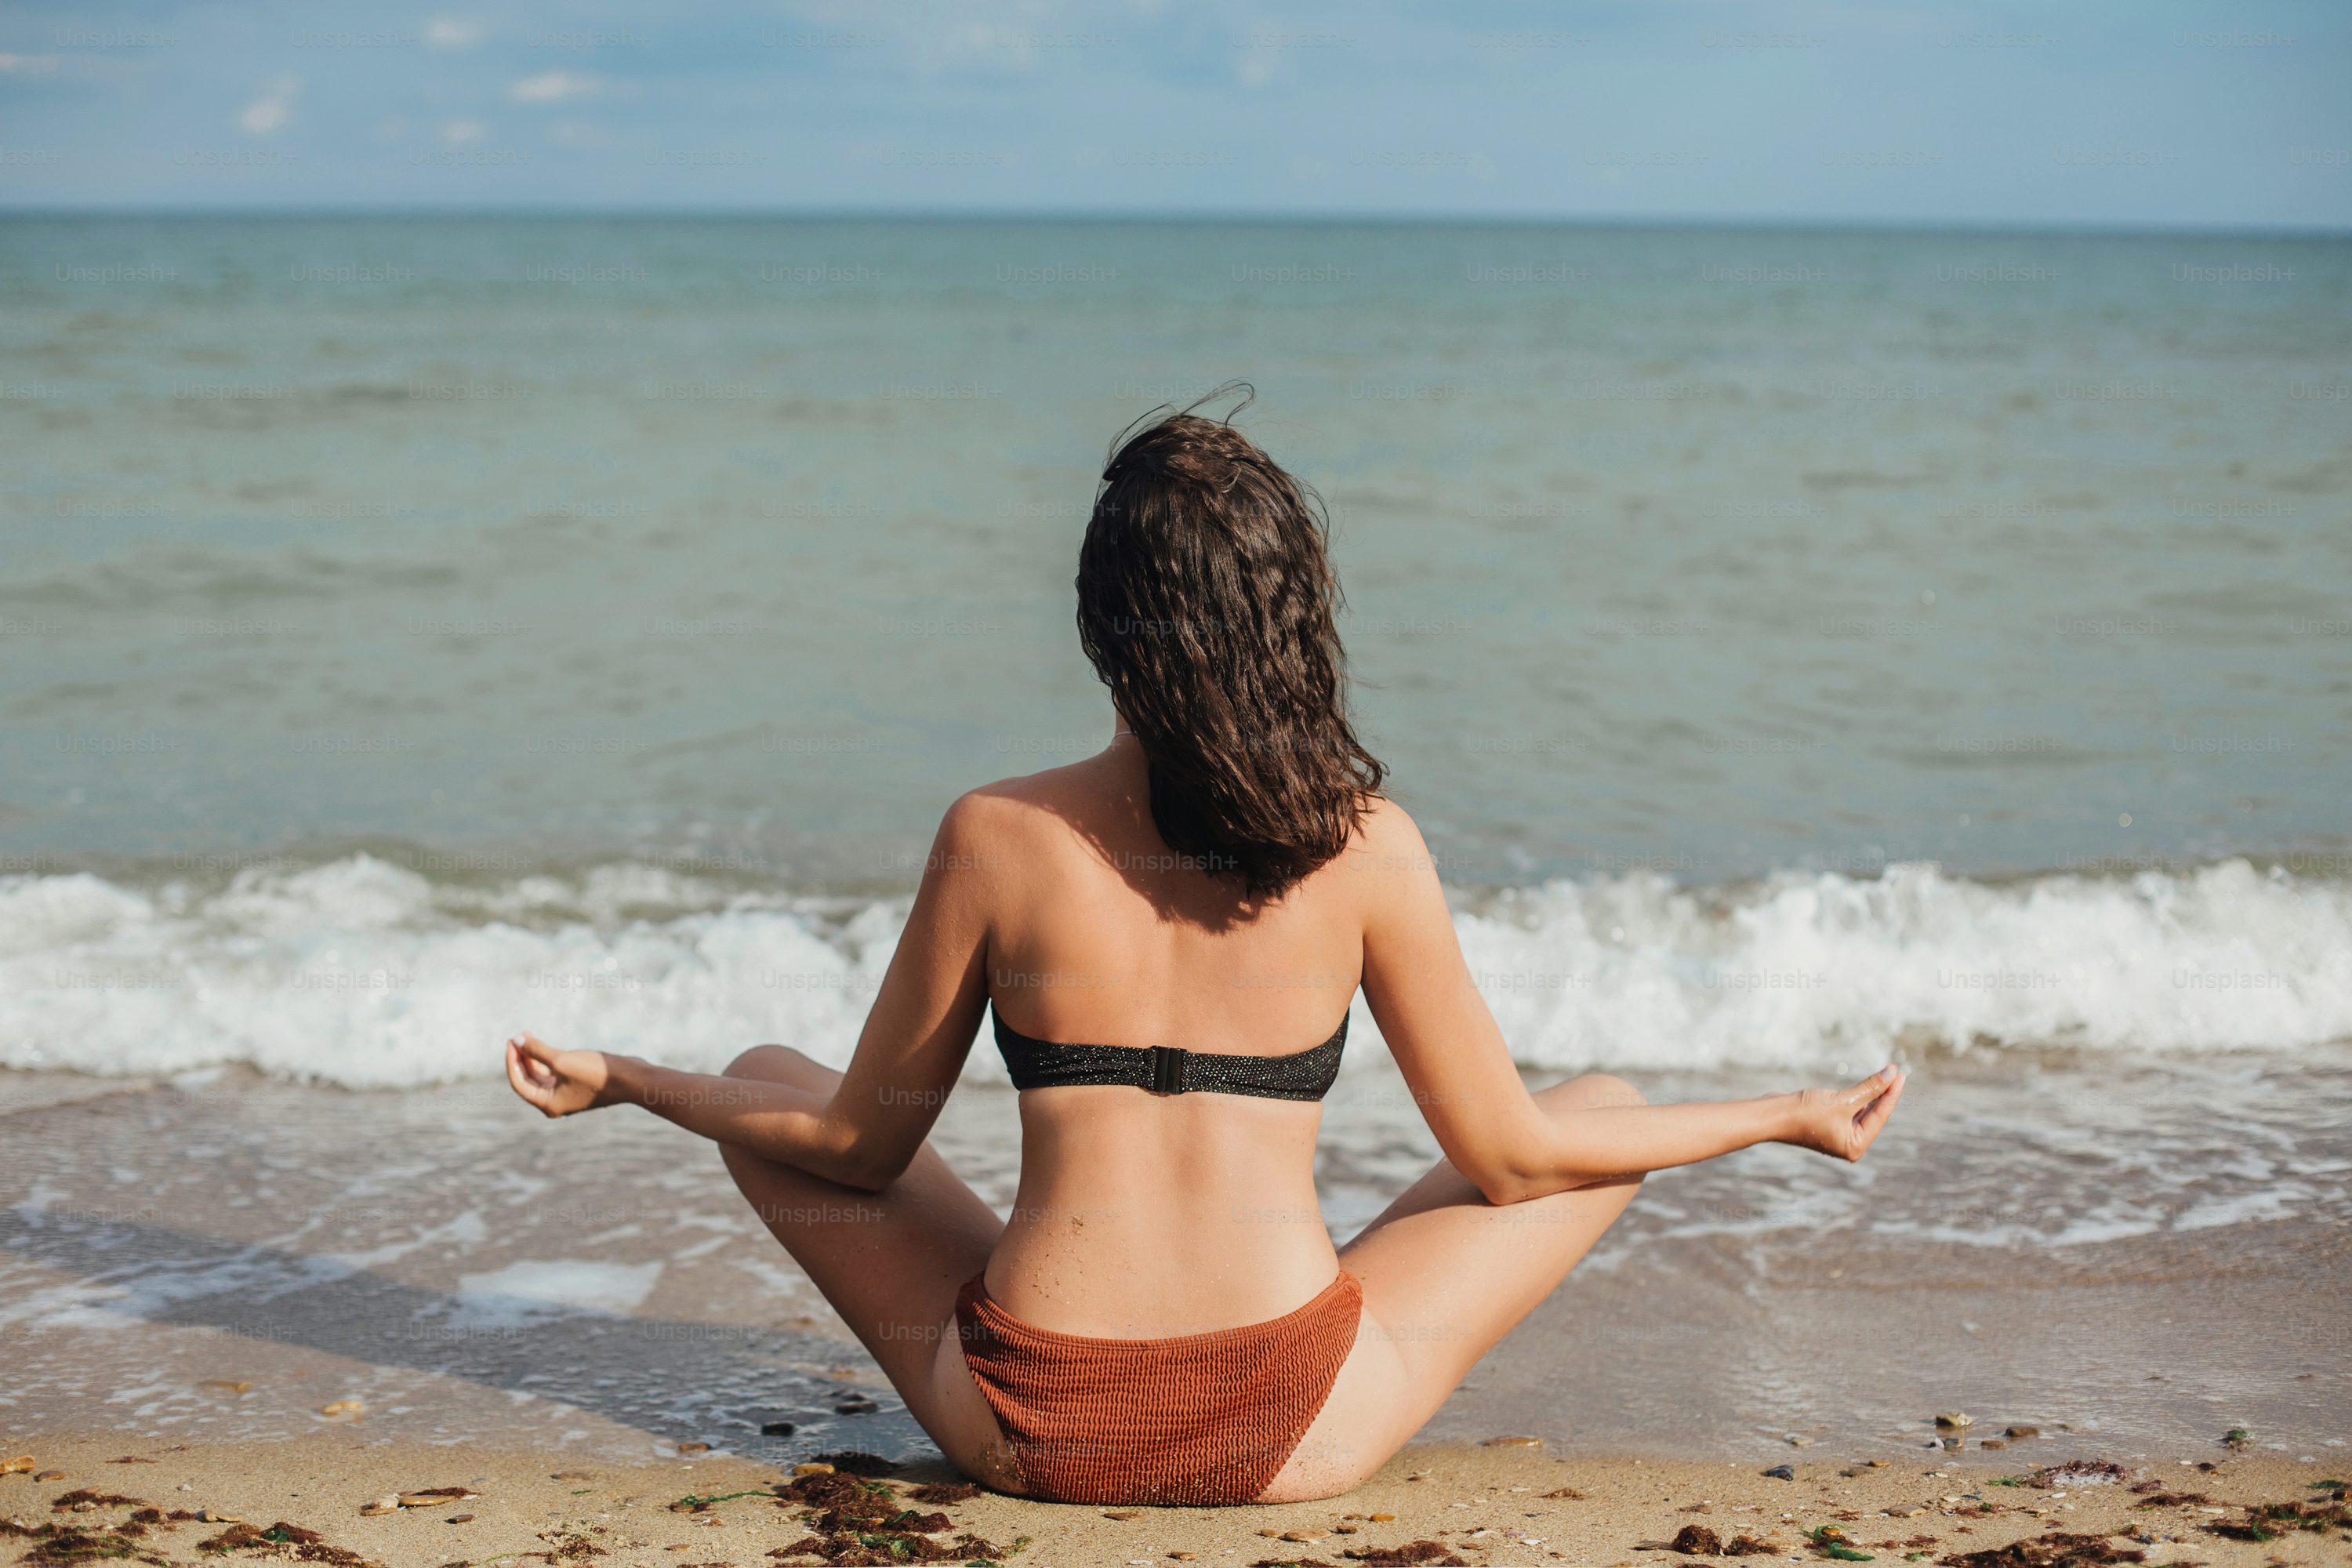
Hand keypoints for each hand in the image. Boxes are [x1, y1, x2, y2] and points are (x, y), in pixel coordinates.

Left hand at [504, 1032, 621, 1117]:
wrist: (631, 1079)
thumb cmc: (596, 1072)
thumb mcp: (562, 1060)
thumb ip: (537, 1050)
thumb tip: (516, 1040)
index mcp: (548, 1104)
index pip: (520, 1083)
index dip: (513, 1061)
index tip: (512, 1041)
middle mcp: (555, 1102)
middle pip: (529, 1079)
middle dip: (522, 1057)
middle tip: (517, 1037)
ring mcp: (567, 1094)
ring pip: (542, 1075)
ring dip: (533, 1056)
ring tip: (527, 1036)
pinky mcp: (577, 1085)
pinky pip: (555, 1073)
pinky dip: (548, 1059)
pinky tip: (544, 1045)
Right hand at [1783, 1065, 1904, 1161]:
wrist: (1773, 1115)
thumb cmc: (1806, 1112)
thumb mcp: (1843, 1099)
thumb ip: (1870, 1088)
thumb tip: (1892, 1074)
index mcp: (1855, 1146)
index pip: (1880, 1116)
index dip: (1891, 1093)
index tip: (1900, 1074)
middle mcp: (1849, 1144)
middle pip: (1874, 1115)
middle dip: (1884, 1094)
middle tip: (1896, 1073)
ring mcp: (1839, 1135)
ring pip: (1862, 1111)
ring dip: (1872, 1094)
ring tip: (1886, 1077)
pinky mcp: (1829, 1125)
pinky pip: (1850, 1110)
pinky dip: (1858, 1098)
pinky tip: (1868, 1087)